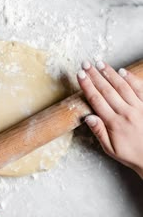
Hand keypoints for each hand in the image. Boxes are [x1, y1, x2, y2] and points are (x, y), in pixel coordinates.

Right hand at [77, 61, 142, 177]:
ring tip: (100, 63)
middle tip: (86, 64)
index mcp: (114, 123)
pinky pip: (139, 88)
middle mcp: (126, 112)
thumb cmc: (132, 154)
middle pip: (106, 90)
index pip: (96, 100)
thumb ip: (99, 132)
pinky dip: (130, 79)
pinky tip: (122, 71)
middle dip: (94, 75)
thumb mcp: (111, 149)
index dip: (87, 85)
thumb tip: (88, 117)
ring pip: (122, 86)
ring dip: (109, 73)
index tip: (80, 75)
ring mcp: (139, 107)